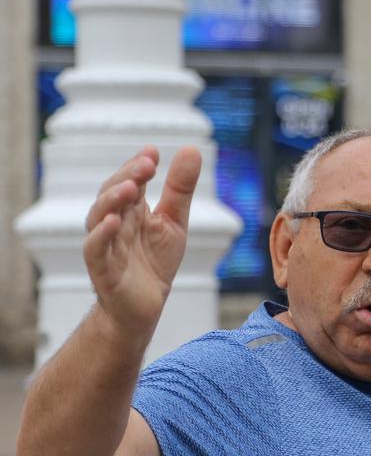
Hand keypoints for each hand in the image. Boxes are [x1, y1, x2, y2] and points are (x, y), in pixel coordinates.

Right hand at [83, 146, 200, 336]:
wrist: (145, 306)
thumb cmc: (154, 261)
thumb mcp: (174, 221)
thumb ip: (180, 189)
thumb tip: (190, 149)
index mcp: (131, 210)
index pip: (130, 181)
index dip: (138, 166)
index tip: (153, 152)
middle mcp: (114, 223)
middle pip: (112, 194)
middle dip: (127, 177)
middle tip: (147, 164)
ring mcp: (106, 245)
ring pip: (98, 217)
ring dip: (112, 200)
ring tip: (130, 187)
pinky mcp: (103, 269)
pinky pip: (94, 249)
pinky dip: (101, 235)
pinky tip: (113, 221)